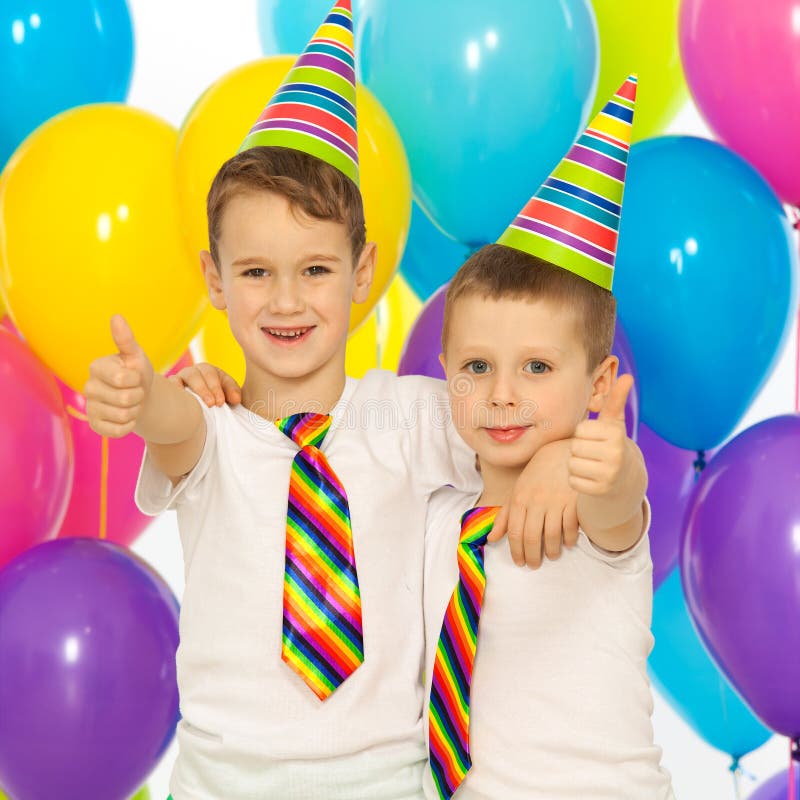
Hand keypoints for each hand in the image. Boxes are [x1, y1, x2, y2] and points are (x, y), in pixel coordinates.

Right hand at [84, 315, 153, 437]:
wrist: (140, 396)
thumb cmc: (136, 372)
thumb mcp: (136, 356)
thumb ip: (126, 339)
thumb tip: (116, 317)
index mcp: (96, 367)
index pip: (122, 379)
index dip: (136, 380)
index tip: (134, 376)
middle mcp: (88, 387)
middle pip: (124, 400)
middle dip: (138, 396)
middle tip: (135, 391)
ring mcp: (90, 407)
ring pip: (123, 416)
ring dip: (135, 411)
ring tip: (131, 403)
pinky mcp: (95, 425)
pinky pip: (118, 431)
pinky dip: (129, 425)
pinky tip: (126, 416)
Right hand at [168, 363, 241, 406]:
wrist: (202, 415)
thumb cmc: (216, 404)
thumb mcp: (228, 399)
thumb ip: (234, 395)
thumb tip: (236, 399)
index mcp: (211, 372)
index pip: (214, 374)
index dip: (217, 387)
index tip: (221, 402)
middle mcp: (196, 372)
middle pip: (198, 374)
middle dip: (206, 389)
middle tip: (212, 404)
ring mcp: (182, 378)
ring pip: (186, 376)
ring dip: (193, 389)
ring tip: (198, 404)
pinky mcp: (171, 386)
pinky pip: (171, 382)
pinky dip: (175, 388)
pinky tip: (181, 400)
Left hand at [490, 438, 579, 568]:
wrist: (562, 454)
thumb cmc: (536, 476)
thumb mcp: (517, 492)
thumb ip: (504, 516)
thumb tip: (491, 538)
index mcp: (519, 499)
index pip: (515, 533)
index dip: (516, 551)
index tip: (520, 562)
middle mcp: (535, 501)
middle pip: (531, 537)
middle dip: (532, 556)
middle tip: (534, 565)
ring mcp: (555, 501)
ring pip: (551, 536)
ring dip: (551, 551)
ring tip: (551, 556)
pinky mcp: (574, 501)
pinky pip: (570, 527)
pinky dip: (568, 539)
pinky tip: (567, 543)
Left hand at [568, 374, 634, 497]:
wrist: (624, 479)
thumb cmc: (612, 444)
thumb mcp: (614, 423)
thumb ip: (616, 400)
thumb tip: (627, 376)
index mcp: (616, 435)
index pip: (580, 430)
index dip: (583, 434)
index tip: (596, 439)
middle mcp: (615, 455)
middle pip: (574, 447)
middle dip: (579, 450)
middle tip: (592, 453)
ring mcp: (609, 475)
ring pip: (572, 464)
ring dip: (577, 465)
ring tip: (592, 464)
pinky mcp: (600, 491)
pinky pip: (573, 481)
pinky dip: (577, 480)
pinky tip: (591, 478)